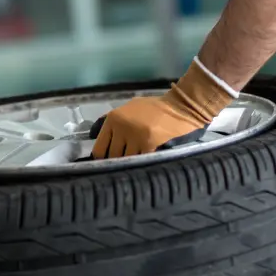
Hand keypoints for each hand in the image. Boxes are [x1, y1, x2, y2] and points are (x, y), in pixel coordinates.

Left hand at [91, 59, 236, 158]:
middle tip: (123, 168)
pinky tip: (146, 165)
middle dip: (117, 163)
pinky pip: (141, 161)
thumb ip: (112, 121)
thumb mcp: (129, 108)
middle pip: (112, 157)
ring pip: (126, 161)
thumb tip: (94, 135)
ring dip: (131, 166)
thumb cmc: (155, 108)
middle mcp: (121, 127)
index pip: (99, 149)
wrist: (182, 106)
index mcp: (113, 119)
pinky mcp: (150, 144)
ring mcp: (135, 136)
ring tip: (135, 169)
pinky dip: (143, 164)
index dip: (103, 159)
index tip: (108, 165)